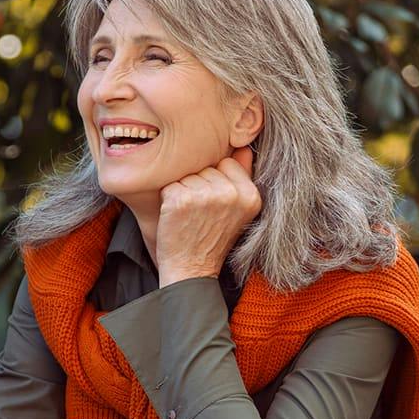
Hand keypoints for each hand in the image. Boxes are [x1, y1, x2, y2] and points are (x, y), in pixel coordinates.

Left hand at [154, 145, 260, 287]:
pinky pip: (170, 183)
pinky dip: (168, 198)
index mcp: (250, 195)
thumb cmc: (212, 239)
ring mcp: (206, 196)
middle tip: (201, 214)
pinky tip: (177, 217)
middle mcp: (231, 194)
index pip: (227, 162)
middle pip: (206, 167)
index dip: (216, 180)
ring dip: (184, 191)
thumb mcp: (237, 210)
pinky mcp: (181, 200)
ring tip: (190, 216)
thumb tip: (243, 147)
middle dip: (199, 185)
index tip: (214, 205)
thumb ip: (243, 176)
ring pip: (187, 174)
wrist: (191, 271)